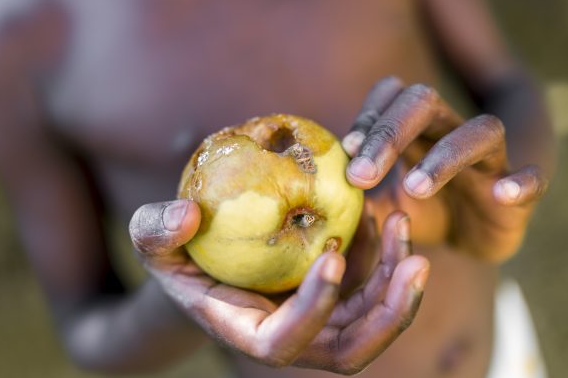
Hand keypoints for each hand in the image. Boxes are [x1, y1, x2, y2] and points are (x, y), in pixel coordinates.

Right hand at [129, 199, 428, 373]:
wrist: (208, 263)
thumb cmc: (179, 255)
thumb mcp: (151, 240)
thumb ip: (155, 231)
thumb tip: (187, 215)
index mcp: (247, 332)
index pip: (284, 342)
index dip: (313, 308)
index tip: (333, 255)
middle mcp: (292, 339)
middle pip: (351, 351)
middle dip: (389, 316)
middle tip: (416, 263)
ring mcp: (321, 324)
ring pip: (375, 323)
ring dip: (400, 284)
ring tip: (405, 225)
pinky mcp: (338, 302)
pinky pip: (375, 292)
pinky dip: (390, 261)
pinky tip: (389, 219)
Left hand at [342, 76, 548, 260]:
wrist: (474, 237)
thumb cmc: (423, 211)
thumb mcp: (383, 204)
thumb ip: (356, 194)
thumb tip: (311, 193)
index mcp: (416, 131)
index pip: (392, 96)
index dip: (370, 117)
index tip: (346, 152)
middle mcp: (452, 134)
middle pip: (426, 102)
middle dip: (390, 132)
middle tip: (362, 174)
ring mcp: (490, 161)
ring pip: (480, 131)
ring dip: (445, 156)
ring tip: (414, 187)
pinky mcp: (520, 191)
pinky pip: (532, 177)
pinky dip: (522, 181)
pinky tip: (504, 193)